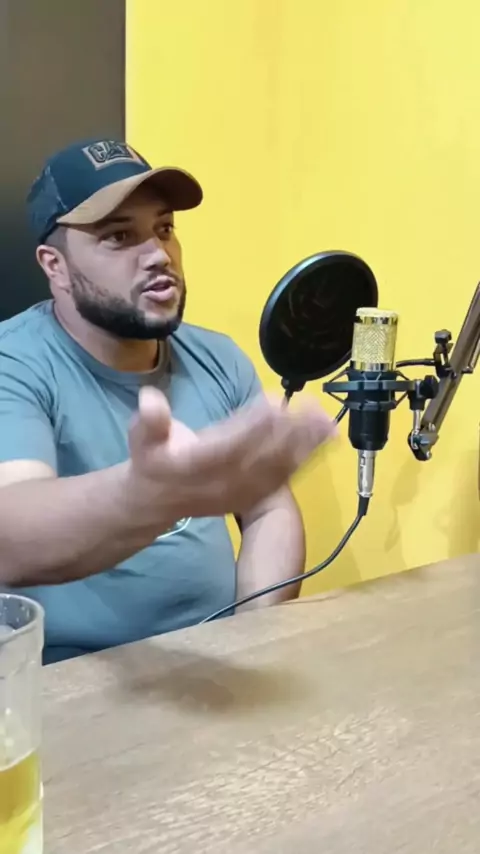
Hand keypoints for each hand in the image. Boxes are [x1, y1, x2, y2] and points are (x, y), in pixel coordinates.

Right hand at [128, 386, 335, 519]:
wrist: (156, 502)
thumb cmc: (152, 460)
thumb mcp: (141, 439)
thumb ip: (150, 421)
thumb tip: (150, 399)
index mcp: (197, 465)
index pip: (230, 445)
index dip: (252, 425)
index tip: (273, 402)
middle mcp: (223, 482)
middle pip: (262, 457)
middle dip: (289, 433)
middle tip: (311, 407)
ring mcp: (241, 491)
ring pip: (278, 467)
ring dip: (304, 444)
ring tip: (326, 421)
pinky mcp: (253, 494)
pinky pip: (283, 475)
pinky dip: (306, 457)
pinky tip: (325, 438)